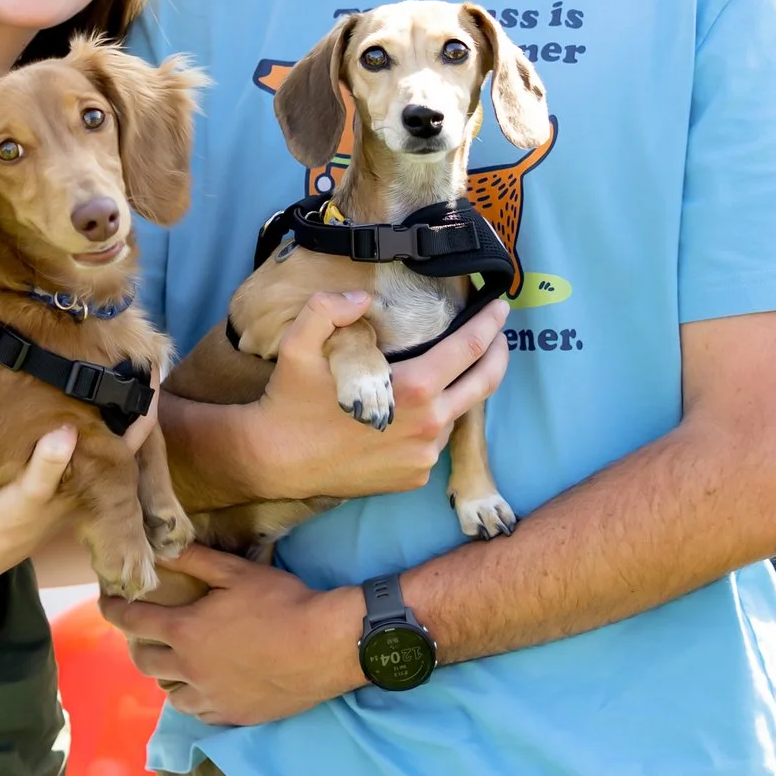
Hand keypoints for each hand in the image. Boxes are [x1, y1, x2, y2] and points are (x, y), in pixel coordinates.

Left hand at [100, 546, 364, 725]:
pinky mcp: (235, 716)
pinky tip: (208, 687)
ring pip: (172, 695)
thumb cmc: (281, 603)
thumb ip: (195, 560)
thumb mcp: (236, 572)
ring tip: (179, 664)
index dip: (114, 609)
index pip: (133, 620)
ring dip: (169, 677)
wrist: (325, 646)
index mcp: (185, 631)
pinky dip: (197, 698)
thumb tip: (162, 547)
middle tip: (146, 635)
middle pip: (145, 663)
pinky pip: (202, 712)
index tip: (107, 601)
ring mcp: (212, 697)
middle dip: (138, 646)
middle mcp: (190, 669)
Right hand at [250, 293, 508, 500]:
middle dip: (498, 354)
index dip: (489, 324)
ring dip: (458, 390)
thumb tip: (361, 298)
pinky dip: (431, 422)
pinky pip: (434, 443)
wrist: (275, 461)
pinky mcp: (414, 477)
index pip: (469, 350)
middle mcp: (428, 425)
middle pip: (484, 384)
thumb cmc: (289, 401)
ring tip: (448, 371)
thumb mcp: (298, 344)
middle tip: (499, 333)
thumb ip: (327, 308)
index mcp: (412, 389)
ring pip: (456, 414)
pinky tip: (414, 410)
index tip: (500, 307)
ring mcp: (423, 456)